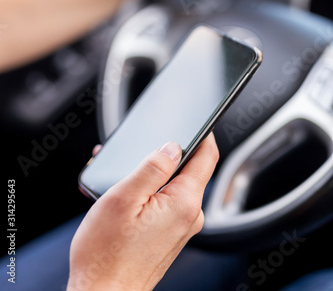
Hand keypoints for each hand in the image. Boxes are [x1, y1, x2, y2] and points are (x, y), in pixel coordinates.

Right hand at [67, 134, 218, 290]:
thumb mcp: (124, 197)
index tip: (195, 120)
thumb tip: (172, 146)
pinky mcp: (170, 235)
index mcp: (183, 202)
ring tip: (122, 181)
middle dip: (165, 156)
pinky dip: (149, 193)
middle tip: (137, 153)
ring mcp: (181, 227)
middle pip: (189, 170)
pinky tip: (126, 198)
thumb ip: (152, 167)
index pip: (207, 156)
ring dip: (152, 175)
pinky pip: (165, 202)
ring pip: (173, 186)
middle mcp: (189, 215)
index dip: (202, 133)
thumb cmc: (106, 254)